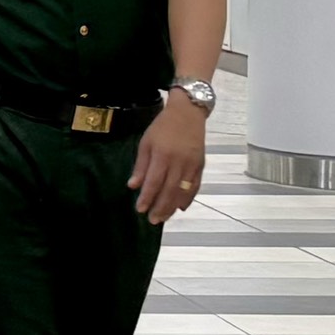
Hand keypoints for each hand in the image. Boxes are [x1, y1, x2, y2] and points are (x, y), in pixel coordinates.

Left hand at [130, 96, 207, 223]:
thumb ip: (141, 166)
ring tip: (164, 218)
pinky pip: (195, 185)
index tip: (140, 209)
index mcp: (163, 155)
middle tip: (153, 220)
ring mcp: (192, 164)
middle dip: (161, 207)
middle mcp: (179, 162)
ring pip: (183, 190)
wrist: (188, 114)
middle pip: (170, 190)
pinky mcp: (201, 165)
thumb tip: (133, 186)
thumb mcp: (146, 143)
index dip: (147, 197)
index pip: (154, 182)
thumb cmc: (162, 127)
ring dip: (173, 206)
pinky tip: (181, 207)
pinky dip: (189, 198)